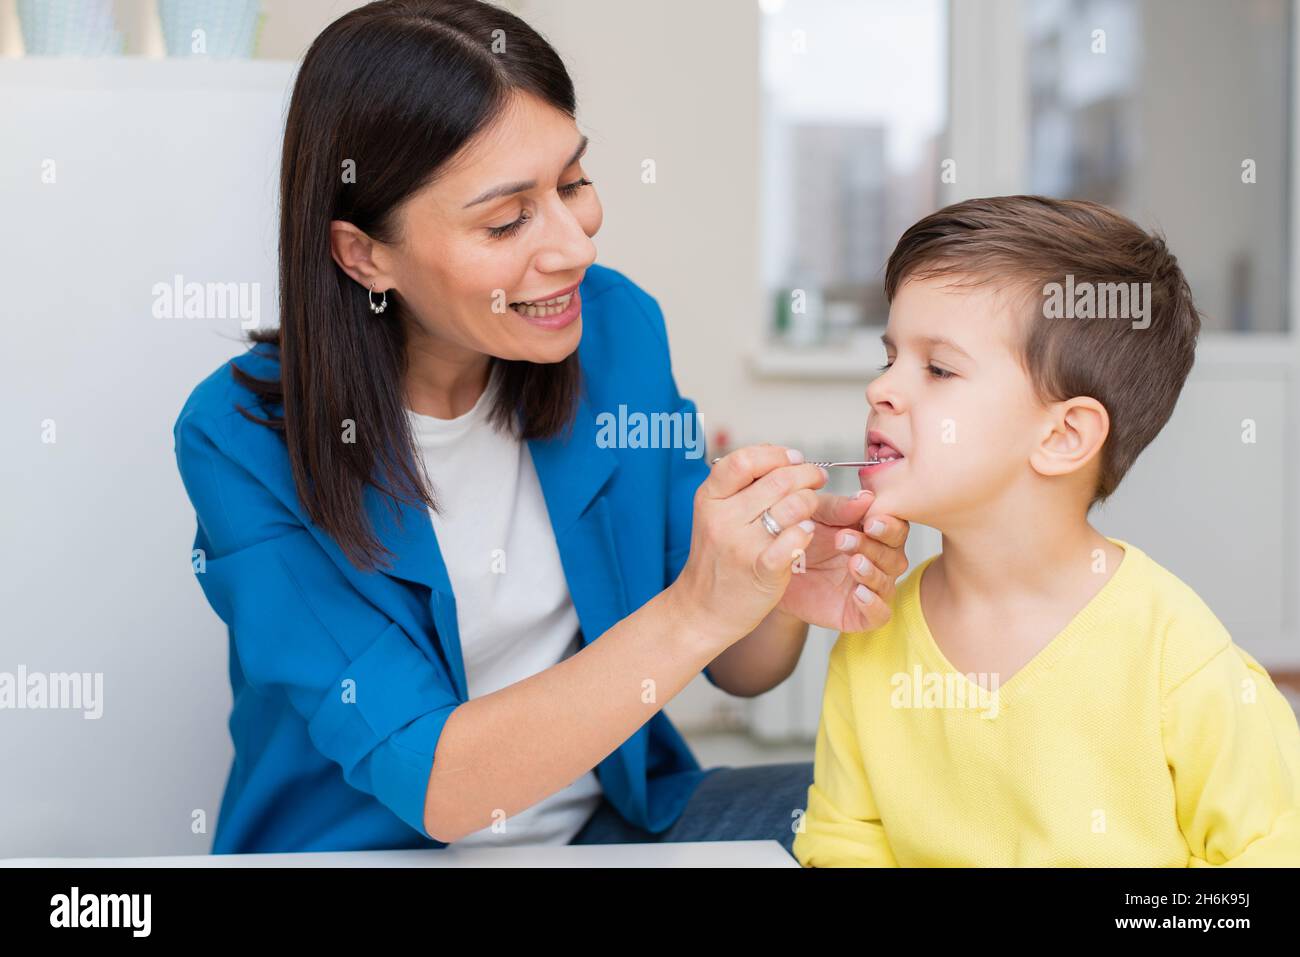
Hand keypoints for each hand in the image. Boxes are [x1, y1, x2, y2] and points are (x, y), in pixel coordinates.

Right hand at [669, 445, 826, 651]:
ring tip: (811, 508)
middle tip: (816, 479)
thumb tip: (779, 457)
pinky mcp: (760, 569)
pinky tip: (806, 533)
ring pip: (792, 506)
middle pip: (777, 480)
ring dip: (811, 502)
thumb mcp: (714, 515)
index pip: (744, 460)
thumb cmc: (717, 559)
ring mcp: (740, 544)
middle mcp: (722, 518)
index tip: (794, 458)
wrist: (702, 610)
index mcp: (709, 498)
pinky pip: (794, 539)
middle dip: (806, 474)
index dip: (776, 454)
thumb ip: (740, 487)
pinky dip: (806, 532)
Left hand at [776, 488, 909, 631]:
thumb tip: (866, 498)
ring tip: (853, 563)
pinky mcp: (860, 614)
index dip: (887, 525)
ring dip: (872, 572)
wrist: (773, 570)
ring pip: (888, 582)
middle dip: (873, 546)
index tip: (869, 521)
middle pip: (895, 555)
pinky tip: (859, 593)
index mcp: (874, 532)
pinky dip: (874, 604)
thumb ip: (838, 507)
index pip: (895, 527)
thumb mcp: (814, 515)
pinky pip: (879, 613)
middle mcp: (879, 560)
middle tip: (843, 539)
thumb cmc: (799, 536)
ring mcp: (871, 588)